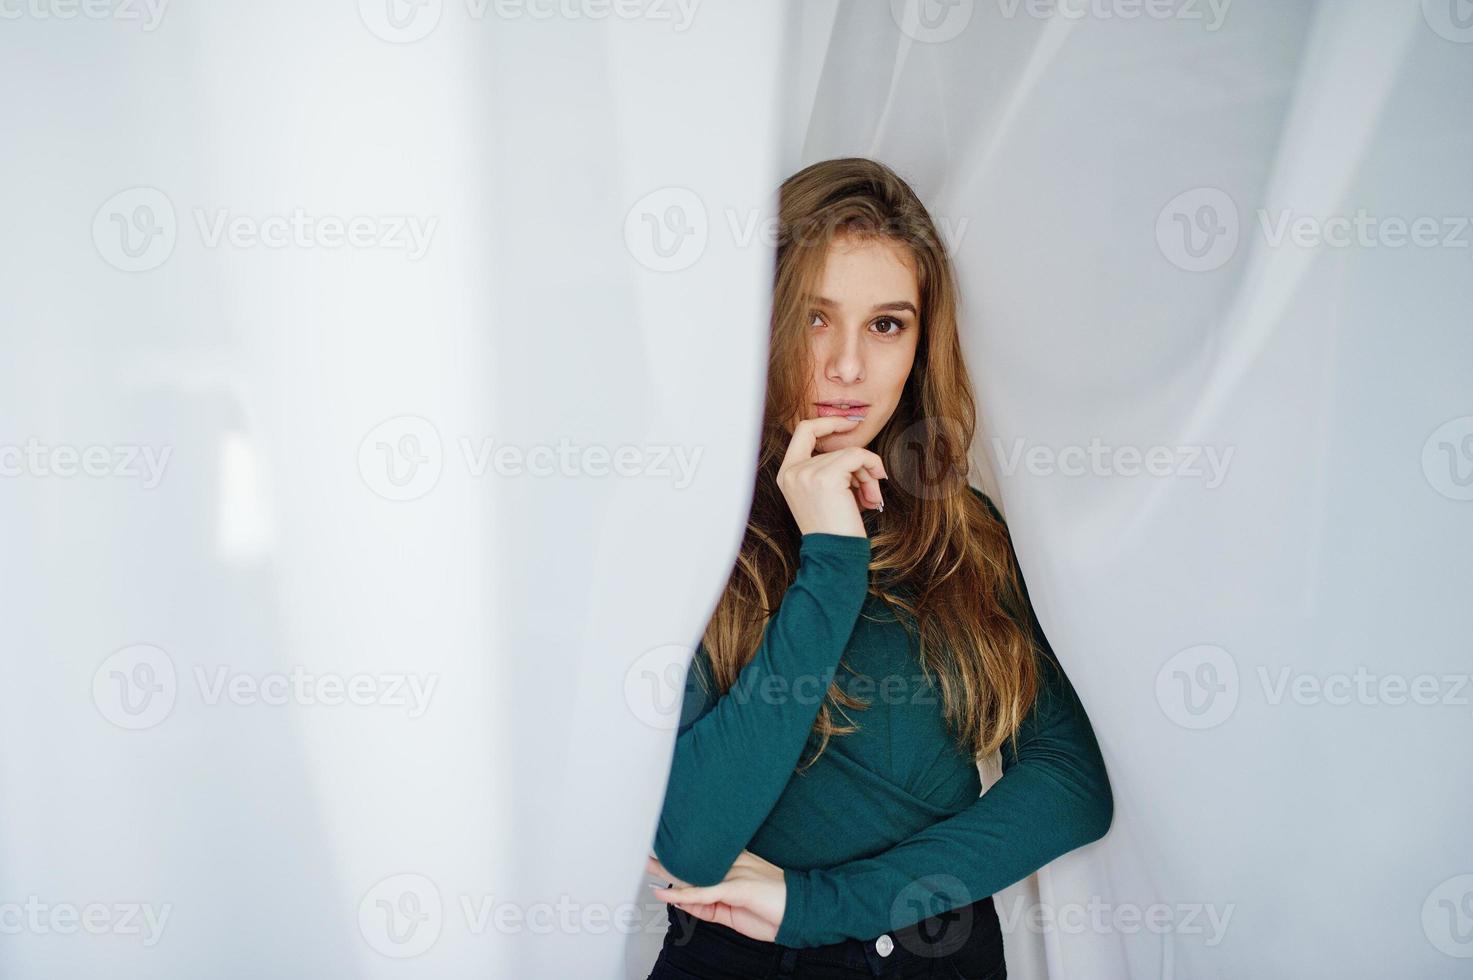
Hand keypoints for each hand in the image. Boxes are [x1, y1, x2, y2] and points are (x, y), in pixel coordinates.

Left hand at [646, 850, 786, 942]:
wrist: (803, 913)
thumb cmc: (773, 911)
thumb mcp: (733, 913)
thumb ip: (708, 906)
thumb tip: (682, 902)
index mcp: (735, 866)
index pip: (701, 864)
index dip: (680, 860)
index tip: (660, 855)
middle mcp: (734, 866)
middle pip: (694, 861)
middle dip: (668, 858)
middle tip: (645, 850)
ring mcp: (736, 875)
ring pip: (696, 872)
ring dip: (669, 870)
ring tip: (647, 863)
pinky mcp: (739, 887)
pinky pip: (706, 892)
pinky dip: (685, 895)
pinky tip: (668, 894)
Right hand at [777, 417, 887, 537]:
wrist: (834, 556)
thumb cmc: (834, 531)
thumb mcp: (824, 494)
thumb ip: (829, 468)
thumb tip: (855, 451)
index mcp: (787, 473)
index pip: (804, 430)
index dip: (828, 423)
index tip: (851, 425)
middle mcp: (792, 471)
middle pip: (836, 447)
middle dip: (860, 464)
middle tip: (872, 485)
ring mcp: (806, 473)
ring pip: (850, 453)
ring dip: (868, 475)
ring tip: (871, 498)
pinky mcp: (825, 477)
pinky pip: (858, 456)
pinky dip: (872, 469)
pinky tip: (874, 495)